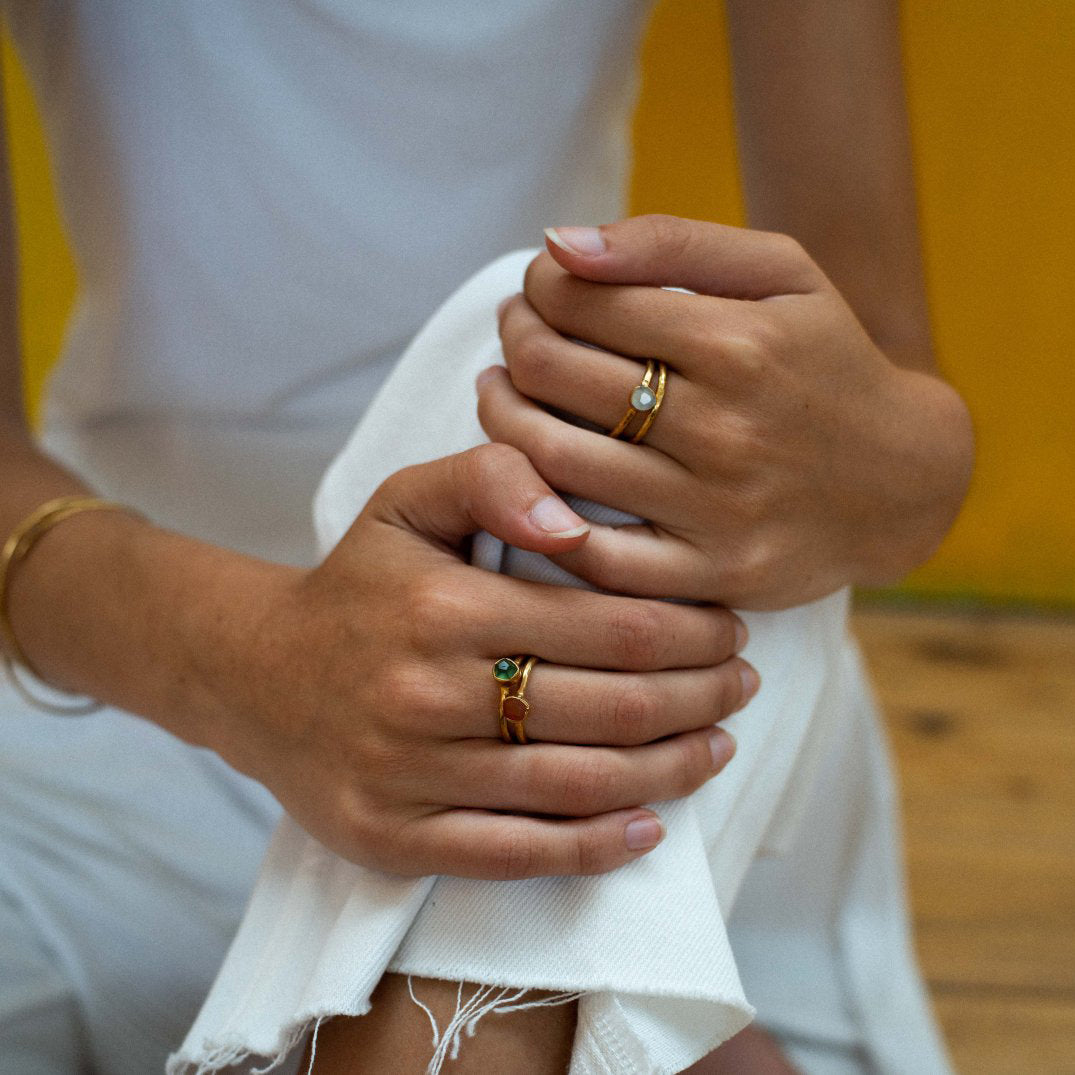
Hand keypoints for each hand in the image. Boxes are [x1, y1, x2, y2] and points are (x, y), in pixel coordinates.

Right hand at [217, 443, 753, 878]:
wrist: (255, 672)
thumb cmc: (357, 582)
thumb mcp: (410, 500)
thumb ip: (492, 477)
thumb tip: (576, 521)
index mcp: (444, 604)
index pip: (610, 626)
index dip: (691, 630)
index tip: (730, 625)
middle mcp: (426, 693)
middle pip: (608, 708)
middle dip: (699, 697)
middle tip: (742, 684)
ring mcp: (408, 776)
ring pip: (575, 785)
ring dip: (670, 770)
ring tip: (718, 745)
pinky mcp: (394, 837)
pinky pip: (516, 854)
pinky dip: (594, 848)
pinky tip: (650, 828)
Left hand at [479, 215, 973, 608]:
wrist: (900, 480)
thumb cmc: (825, 361)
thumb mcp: (780, 273)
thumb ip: (670, 243)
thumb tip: (560, 245)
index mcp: (740, 343)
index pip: (587, 302)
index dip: (539, 289)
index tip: (538, 290)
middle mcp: (725, 429)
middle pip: (558, 376)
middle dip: (516, 342)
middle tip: (515, 334)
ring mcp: (716, 511)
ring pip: (557, 461)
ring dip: (503, 418)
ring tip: (500, 393)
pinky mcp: (710, 576)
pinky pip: (592, 556)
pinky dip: (539, 513)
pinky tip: (526, 473)